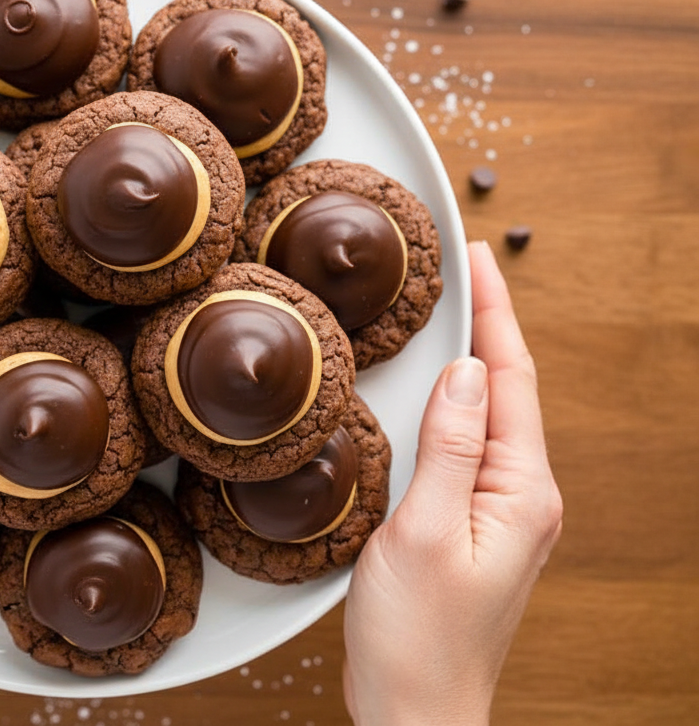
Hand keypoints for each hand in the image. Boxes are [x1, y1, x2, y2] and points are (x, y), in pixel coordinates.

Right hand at [342, 240, 563, 725]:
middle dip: (486, 325)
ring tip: (444, 313)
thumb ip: (447, 448)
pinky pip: (467, 447)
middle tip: (457, 269)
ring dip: (469, 361)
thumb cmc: (417, 637)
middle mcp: (521, 496)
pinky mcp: (472, 527)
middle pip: (506, 390)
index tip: (477, 257)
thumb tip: (463, 371)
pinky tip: (430, 394)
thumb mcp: (422, 533)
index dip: (494, 313)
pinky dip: (451, 405)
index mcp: (520, 491)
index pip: (511, 379)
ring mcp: (499, 513)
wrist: (417, 712)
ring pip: (486, 417)